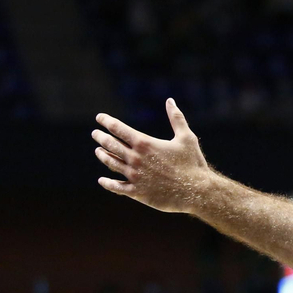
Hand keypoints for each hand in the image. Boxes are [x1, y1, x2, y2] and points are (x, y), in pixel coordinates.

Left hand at [93, 98, 216, 213]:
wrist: (197, 191)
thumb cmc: (193, 163)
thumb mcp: (186, 137)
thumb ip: (176, 118)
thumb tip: (170, 101)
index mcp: (145, 144)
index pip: (118, 129)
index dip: (107, 121)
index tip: (100, 118)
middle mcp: (135, 159)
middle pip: (110, 144)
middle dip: (101, 137)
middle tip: (95, 134)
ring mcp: (134, 176)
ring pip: (111, 163)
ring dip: (102, 155)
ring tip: (98, 151)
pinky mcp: (137, 192)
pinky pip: (116, 187)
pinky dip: (107, 183)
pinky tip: (102, 180)